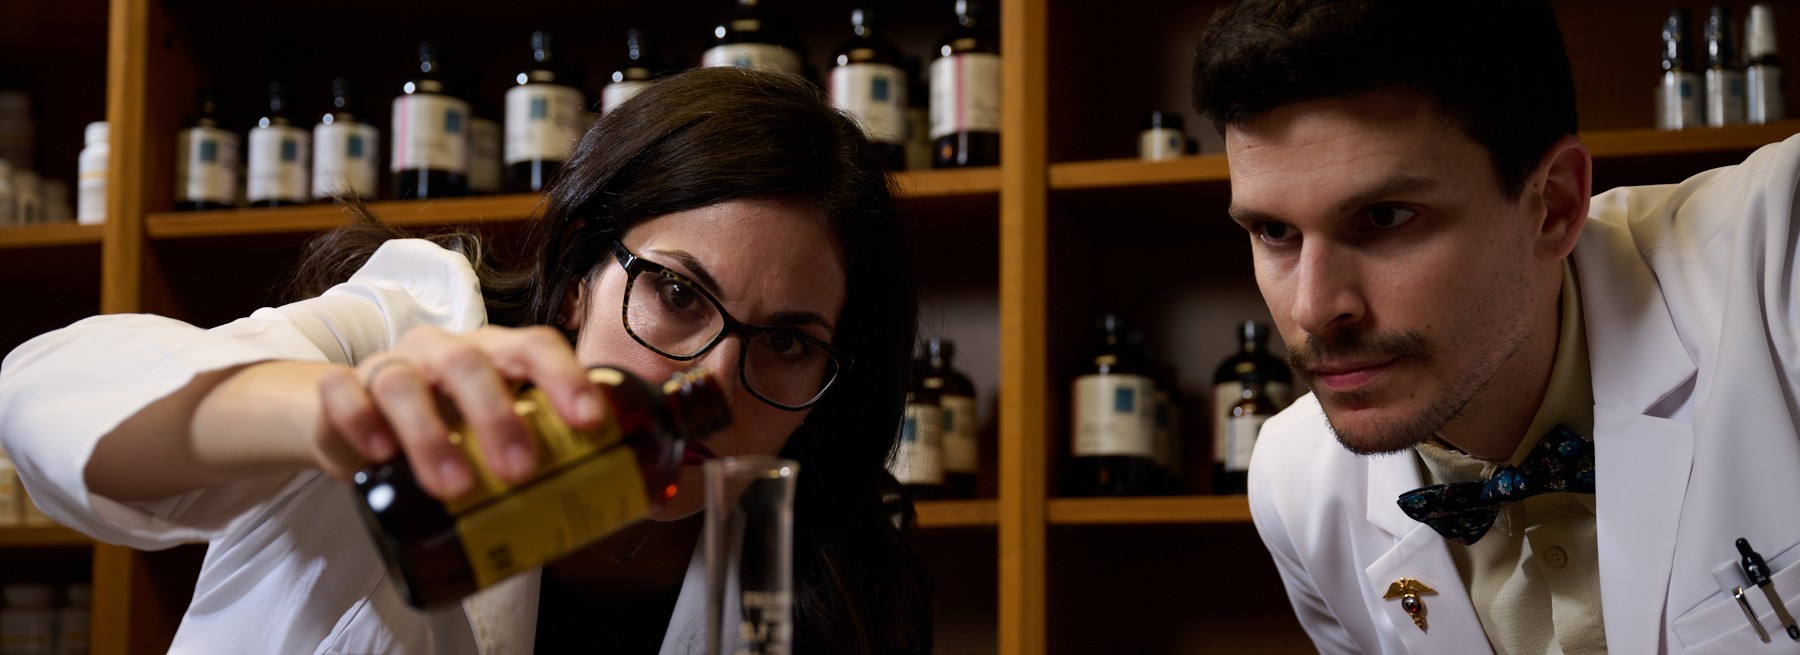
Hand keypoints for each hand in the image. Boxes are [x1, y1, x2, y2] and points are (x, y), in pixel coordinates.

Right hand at [314, 325, 604, 499]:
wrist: (360, 422)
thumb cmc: (449, 428)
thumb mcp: (497, 435)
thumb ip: (546, 456)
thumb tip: (619, 499)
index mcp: (494, 353)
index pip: (536, 347)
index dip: (567, 379)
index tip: (592, 424)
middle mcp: (443, 352)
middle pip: (472, 364)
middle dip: (499, 417)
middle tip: (521, 472)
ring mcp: (389, 367)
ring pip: (406, 383)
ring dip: (431, 436)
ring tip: (456, 487)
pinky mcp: (340, 393)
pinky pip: (343, 395)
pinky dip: (359, 421)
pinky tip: (378, 456)